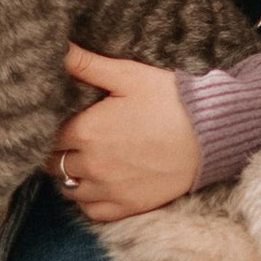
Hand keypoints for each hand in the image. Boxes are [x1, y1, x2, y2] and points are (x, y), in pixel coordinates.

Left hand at [52, 43, 199, 221]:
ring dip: (71, 178)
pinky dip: (89, 202)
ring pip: (69, 190)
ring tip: (83, 163)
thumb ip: (87, 65)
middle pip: (55, 164)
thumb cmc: (169, 100)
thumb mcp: (127, 75)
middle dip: (60, 153)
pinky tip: (97, 186)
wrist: (210, 134)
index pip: (50, 136)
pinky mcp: (127, 206)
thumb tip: (58, 48)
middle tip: (74, 142)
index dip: (55, 129)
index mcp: (86, 131)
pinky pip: (92, 212)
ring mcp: (109, 189)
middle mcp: (91, 164)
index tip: (65, 124)